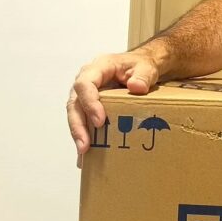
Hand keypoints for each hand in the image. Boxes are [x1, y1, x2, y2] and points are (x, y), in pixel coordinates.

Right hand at [67, 51, 159, 166]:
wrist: (142, 66)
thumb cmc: (141, 65)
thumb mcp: (146, 67)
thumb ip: (143, 76)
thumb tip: (136, 87)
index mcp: (98, 67)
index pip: (85, 84)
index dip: (89, 103)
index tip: (100, 121)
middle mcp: (87, 80)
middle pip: (75, 103)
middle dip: (78, 125)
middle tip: (85, 145)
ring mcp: (86, 93)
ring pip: (75, 114)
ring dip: (78, 133)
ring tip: (84, 152)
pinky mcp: (89, 105)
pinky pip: (83, 120)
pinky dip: (85, 136)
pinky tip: (86, 155)